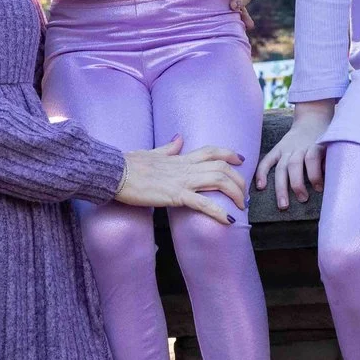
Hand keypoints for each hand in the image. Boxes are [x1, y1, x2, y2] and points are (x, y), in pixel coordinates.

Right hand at [116, 136, 247, 223]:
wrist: (115, 173)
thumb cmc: (128, 164)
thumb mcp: (151, 152)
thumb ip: (167, 148)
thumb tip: (178, 138)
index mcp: (180, 157)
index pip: (211, 151)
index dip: (229, 154)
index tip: (240, 160)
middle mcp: (185, 167)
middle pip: (222, 168)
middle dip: (239, 180)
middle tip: (244, 193)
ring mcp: (182, 180)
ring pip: (219, 181)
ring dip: (235, 194)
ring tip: (241, 206)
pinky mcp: (176, 195)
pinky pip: (203, 203)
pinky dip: (219, 212)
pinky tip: (230, 220)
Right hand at [254, 101, 333, 209]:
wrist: (313, 120)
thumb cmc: (325, 140)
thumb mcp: (332, 146)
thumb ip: (329, 161)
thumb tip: (329, 178)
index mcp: (314, 145)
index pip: (312, 158)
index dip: (315, 174)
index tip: (319, 189)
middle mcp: (299, 147)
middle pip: (294, 165)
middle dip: (297, 184)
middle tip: (303, 199)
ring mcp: (286, 148)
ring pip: (281, 168)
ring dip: (281, 187)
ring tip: (283, 205)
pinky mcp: (278, 149)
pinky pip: (267, 161)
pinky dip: (262, 173)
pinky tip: (260, 187)